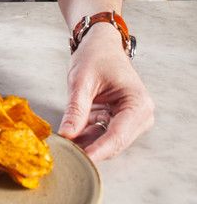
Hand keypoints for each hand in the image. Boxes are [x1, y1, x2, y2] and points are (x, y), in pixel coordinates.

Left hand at [58, 25, 153, 160]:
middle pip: (114, 143)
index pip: (118, 136)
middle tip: (64, 151)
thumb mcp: (82, 80)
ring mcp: (132, 120)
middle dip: (90, 148)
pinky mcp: (120, 121)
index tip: (80, 160)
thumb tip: (66, 135)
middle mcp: (141, 115)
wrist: (101, 43)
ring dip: (86, 142)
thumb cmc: (96, 55)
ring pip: (107, 142)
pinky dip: (86, 135)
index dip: (98, 150)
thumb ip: (76, 109)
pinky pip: (102, 135)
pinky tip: (70, 133)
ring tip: (64, 142)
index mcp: (138, 103)